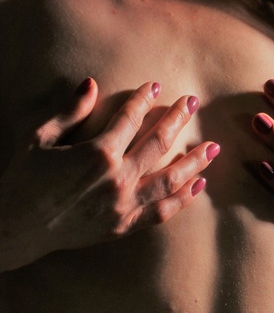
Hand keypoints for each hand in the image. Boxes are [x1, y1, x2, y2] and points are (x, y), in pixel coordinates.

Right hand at [0, 78, 218, 271]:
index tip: (156, 86)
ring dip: (194, 160)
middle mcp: (117, 178)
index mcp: (97, 153)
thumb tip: (91, 83)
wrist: (13, 229)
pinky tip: (199, 185)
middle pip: (159, 142)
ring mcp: (124, 204)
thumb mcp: (41, 138)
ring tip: (213, 147)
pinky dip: (183, 199)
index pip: (130, 117)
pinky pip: (162, 212)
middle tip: (193, 102)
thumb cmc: (24, 180)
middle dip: (178, 118)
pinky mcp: (123, 226)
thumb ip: (71, 111)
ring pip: (170, 178)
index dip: (144, 98)